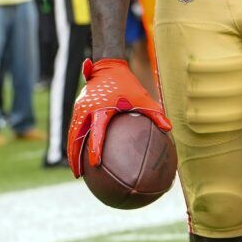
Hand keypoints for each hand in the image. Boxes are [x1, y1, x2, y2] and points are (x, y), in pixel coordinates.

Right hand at [66, 57, 171, 180]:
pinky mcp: (78, 108)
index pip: (96, 132)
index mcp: (101, 108)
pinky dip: (74, 142)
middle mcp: (86, 109)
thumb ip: (155, 113)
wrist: (108, 66)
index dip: (95, 148)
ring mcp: (79, 108)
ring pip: (72, 134)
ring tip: (76, 171)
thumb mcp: (142, 97)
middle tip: (78, 175)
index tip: (94, 164)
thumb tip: (169, 129)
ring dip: (72, 152)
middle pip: (75, 137)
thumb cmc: (127, 83)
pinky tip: (79, 156)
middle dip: (75, 157)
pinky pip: (74, 128)